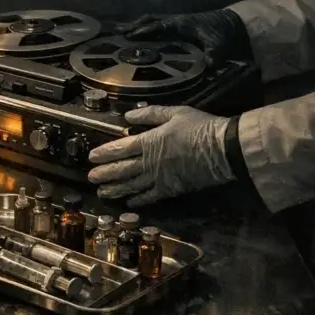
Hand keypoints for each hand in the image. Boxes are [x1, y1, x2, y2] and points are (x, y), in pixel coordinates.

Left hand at [88, 106, 233, 206]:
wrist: (223, 149)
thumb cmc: (200, 127)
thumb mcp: (174, 113)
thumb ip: (150, 114)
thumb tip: (128, 115)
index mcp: (149, 142)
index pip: (120, 148)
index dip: (104, 153)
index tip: (91, 157)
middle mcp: (150, 162)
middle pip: (121, 169)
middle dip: (104, 174)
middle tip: (90, 178)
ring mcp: (160, 177)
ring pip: (132, 185)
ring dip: (116, 189)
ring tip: (102, 192)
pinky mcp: (172, 189)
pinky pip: (151, 196)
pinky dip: (139, 199)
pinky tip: (129, 201)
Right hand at [122, 9, 253, 66]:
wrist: (232, 24)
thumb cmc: (223, 35)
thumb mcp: (219, 47)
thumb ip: (213, 57)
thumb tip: (208, 67)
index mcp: (182, 25)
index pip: (159, 27)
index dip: (145, 31)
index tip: (130, 36)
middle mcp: (175, 21)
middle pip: (149, 21)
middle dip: (133, 26)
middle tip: (116, 33)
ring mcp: (174, 22)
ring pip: (151, 21)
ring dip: (135, 25)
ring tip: (118, 31)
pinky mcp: (175, 25)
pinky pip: (155, 23)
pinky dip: (142, 27)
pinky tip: (134, 33)